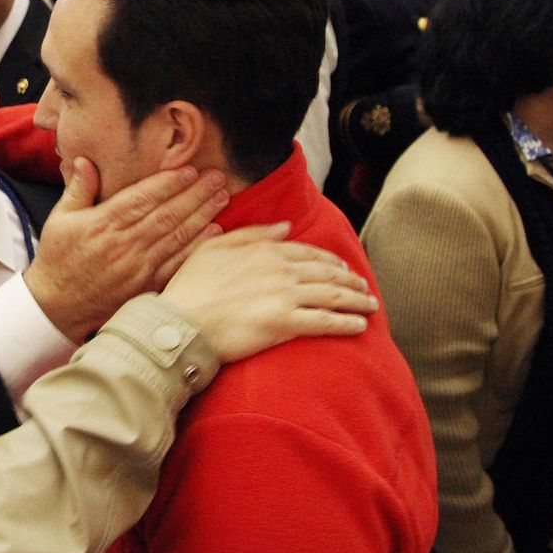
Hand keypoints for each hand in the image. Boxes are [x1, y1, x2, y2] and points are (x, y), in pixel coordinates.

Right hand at [24, 159, 229, 342]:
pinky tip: (215, 231)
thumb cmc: (58, 259)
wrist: (57, 306)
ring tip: (221, 197)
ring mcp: (137, 267)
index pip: (141, 198)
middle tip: (217, 176)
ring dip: (202, 215)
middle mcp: (123, 245)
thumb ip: (78, 189)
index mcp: (102, 224)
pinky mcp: (145, 286)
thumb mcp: (59, 219)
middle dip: (195, 194)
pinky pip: (177, 264)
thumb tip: (86, 160)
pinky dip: (197, 247)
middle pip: (166, 214)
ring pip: (176, 236)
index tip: (190, 169)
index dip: (168, 183)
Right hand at [160, 223, 374, 362]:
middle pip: (327, 273)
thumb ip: (251, 234)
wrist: (182, 322)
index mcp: (264, 250)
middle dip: (350, 280)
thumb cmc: (191, 287)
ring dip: (356, 300)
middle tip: (364, 288)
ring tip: (370, 305)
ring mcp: (285, 296)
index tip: (343, 268)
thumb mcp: (214, 247)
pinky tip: (359, 326)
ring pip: (332, 296)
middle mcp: (280, 270)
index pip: (308, 252)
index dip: (330, 261)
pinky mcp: (285, 324)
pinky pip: (325, 322)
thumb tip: (285, 227)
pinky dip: (346, 323)